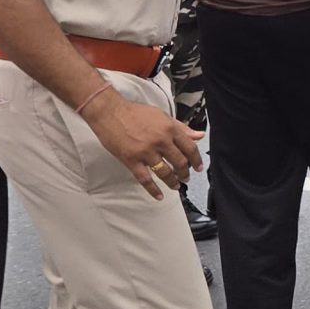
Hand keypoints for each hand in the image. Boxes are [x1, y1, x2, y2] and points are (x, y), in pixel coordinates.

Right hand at [80, 88, 204, 199]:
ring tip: (176, 185)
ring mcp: (146, 152)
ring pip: (165, 173)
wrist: (110, 112)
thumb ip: (181, 127)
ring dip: (173, 182)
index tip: (198, 167)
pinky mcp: (131, 160)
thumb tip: (199, 135)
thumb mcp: (162, 116)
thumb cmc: (135, 112)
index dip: (196, 160)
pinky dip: (153, 190)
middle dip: (185, 173)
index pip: (190, 148)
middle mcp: (160, 141)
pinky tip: (159, 195)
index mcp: (169, 129)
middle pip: (180, 162)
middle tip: (186, 178)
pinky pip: (145, 179)